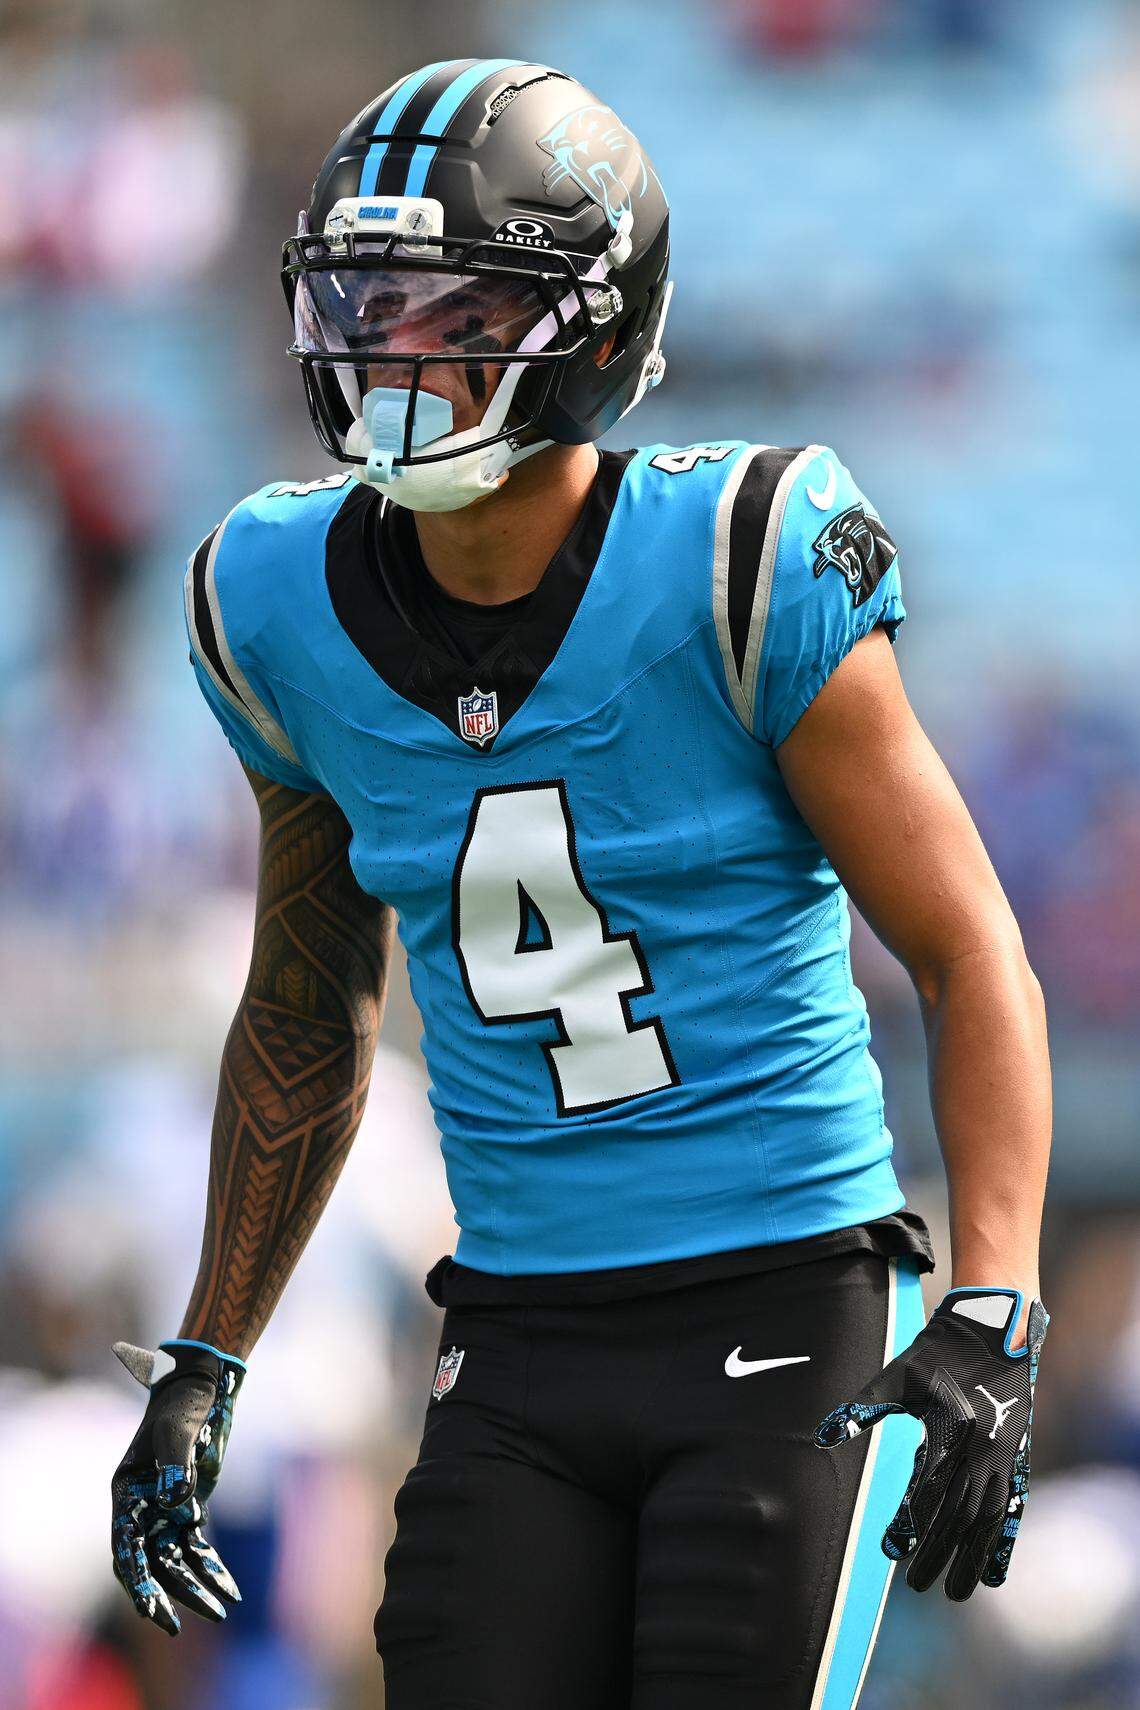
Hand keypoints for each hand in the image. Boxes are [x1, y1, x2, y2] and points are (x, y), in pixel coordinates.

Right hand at [110, 1338, 245, 1633]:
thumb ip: (175, 1463)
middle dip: (162, 1597)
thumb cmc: (185, 1402)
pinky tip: (231, 1589)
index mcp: (127, 1493)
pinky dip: (212, 1569)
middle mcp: (142, 1509)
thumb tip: (178, 1503)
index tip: (150, 1608)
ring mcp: (166, 1511)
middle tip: (175, 1629)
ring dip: (194, 1588)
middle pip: (148, 1564)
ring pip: (175, 1563)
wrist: (204, 1385)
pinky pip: (197, 1549)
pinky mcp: (189, 1509)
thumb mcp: (179, 1428)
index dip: (136, 1581)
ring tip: (221, 1611)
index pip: (126, 1547)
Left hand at [815, 1287, 1046, 1600]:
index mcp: (950, 1425)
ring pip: (987, 1517)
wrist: (995, 1326)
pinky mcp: (1017, 1456)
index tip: (891, 1552)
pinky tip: (992, 1572)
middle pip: (958, 1511)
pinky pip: (1011, 1508)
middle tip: (917, 1585)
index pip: (928, 1487)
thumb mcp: (897, 1375)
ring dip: (970, 1557)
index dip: (910, 1522)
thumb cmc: (937, 1351)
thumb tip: (821, 1436)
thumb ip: (862, 1409)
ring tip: (953, 1592)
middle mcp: (982, 1445)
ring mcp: (1004, 1453)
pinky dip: (1002, 1542)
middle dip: (937, 1551)